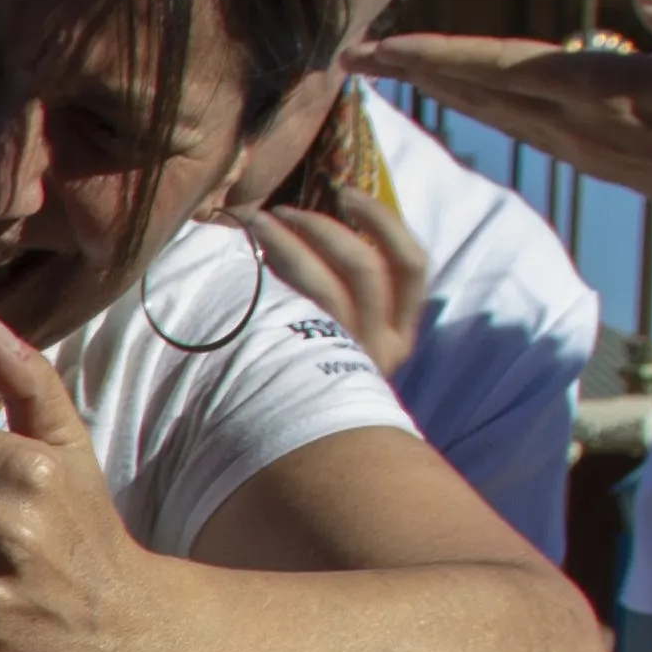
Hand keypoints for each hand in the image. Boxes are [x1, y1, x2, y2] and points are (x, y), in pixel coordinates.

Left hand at [239, 164, 427, 372]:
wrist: (301, 459)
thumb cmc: (316, 386)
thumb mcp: (349, 345)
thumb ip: (349, 296)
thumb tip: (316, 225)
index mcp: (401, 336)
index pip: (412, 265)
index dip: (382, 220)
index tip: (346, 192)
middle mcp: (382, 350)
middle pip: (367, 266)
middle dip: (323, 226)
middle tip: (284, 208)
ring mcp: (344, 363)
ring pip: (326, 285)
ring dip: (288, 242)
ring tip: (255, 222)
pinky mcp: (306, 373)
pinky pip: (286, 313)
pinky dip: (264, 276)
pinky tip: (240, 260)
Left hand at [367, 0, 651, 244]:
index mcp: (604, 97)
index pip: (499, 69)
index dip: (434, 54)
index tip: (377, 47)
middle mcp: (584, 129)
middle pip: (479, 94)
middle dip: (415, 72)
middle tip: (353, 55)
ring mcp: (593, 150)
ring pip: (499, 115)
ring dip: (445, 90)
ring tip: (398, 68)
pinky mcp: (607, 160)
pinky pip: (528, 130)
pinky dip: (488, 108)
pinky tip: (476, 98)